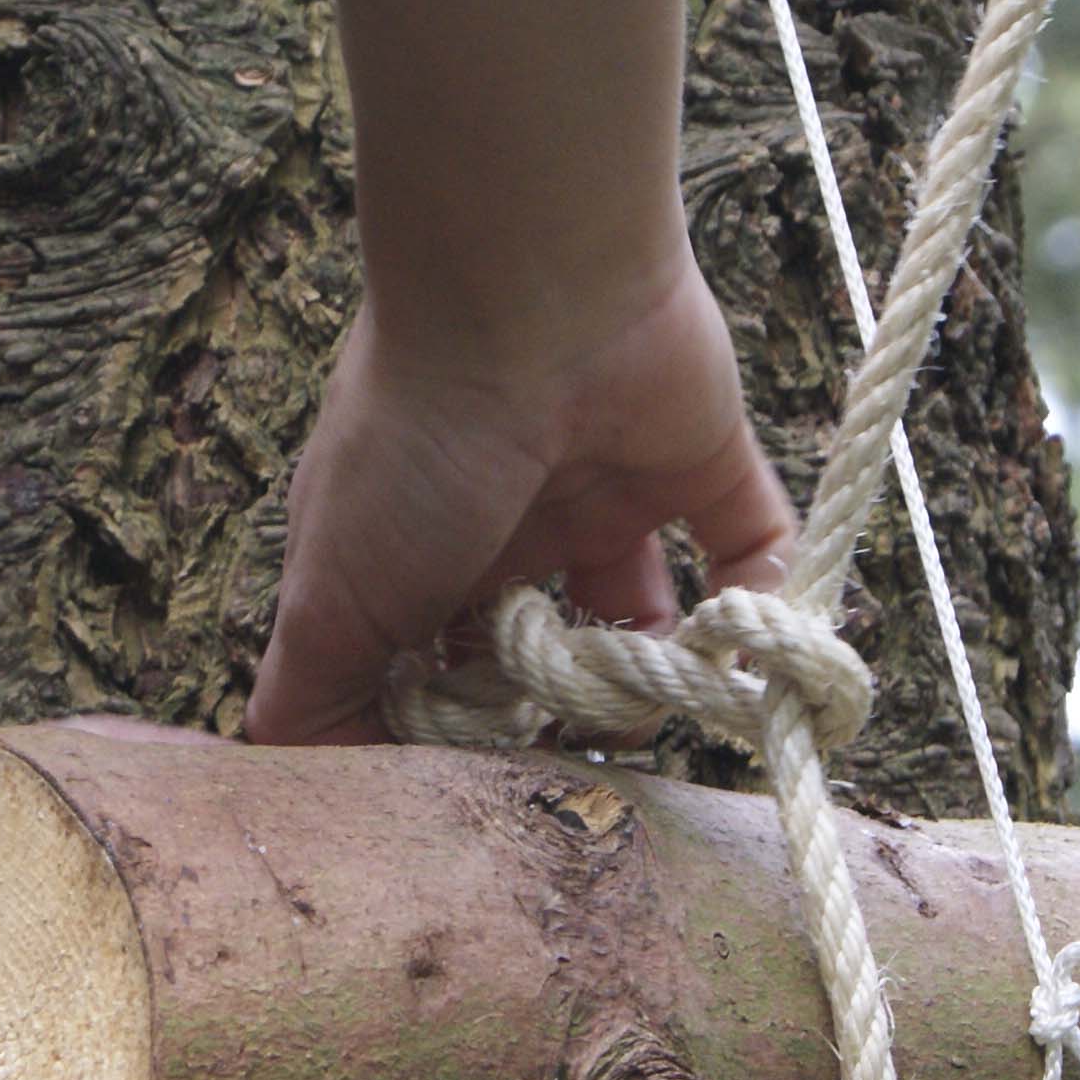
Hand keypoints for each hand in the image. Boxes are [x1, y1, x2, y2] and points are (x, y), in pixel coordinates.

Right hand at [248, 266, 797, 745]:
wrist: (527, 295)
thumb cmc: (412, 446)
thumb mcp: (327, 600)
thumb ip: (310, 701)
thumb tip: (310, 784)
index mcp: (420, 555)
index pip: (449, 672)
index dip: (468, 730)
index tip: (485, 774)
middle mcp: (514, 525)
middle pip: (554, 656)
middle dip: (566, 714)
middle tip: (578, 742)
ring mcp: (611, 490)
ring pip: (653, 620)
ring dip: (662, 677)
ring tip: (655, 694)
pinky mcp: (703, 461)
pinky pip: (754, 550)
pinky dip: (769, 612)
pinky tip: (750, 661)